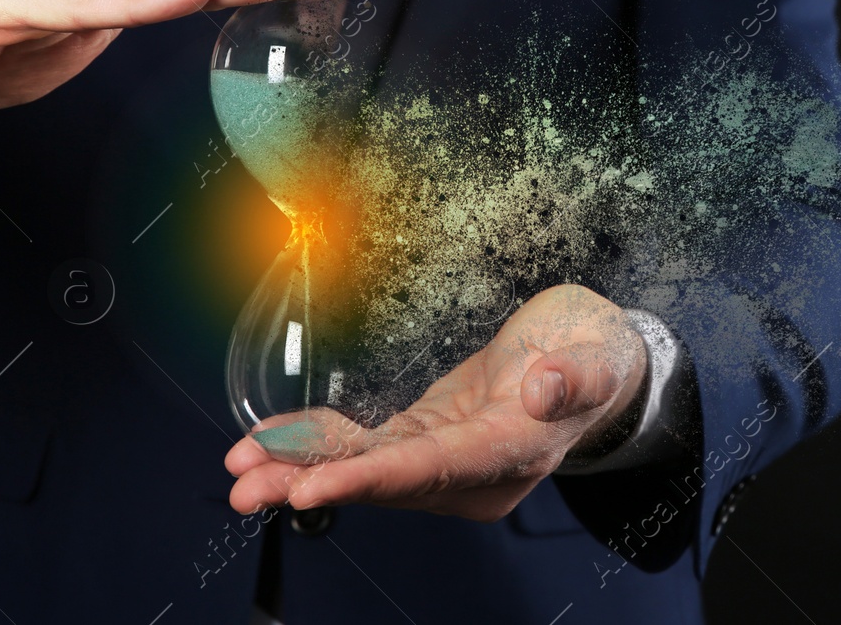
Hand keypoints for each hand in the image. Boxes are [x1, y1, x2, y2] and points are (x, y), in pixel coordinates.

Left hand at [224, 284, 649, 521]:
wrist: (598, 357)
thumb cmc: (599, 354)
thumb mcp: (600, 355)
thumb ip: (577, 377)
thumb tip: (546, 388)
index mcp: (511, 455)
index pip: (432, 471)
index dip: (370, 478)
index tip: (311, 486)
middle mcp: (471, 473)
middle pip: (385, 483)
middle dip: (312, 482)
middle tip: (248, 484)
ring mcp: (447, 458)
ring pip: (367, 471)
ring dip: (302, 470)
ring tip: (240, 468)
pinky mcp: (431, 436)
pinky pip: (368, 448)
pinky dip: (321, 445)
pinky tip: (274, 440)